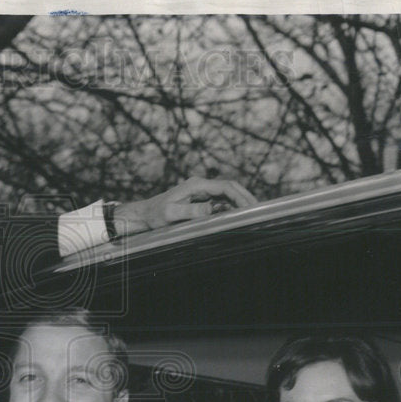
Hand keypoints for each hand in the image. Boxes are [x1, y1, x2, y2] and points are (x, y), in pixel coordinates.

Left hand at [112, 177, 256, 235]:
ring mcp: (199, 192)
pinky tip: (235, 216)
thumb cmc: (155, 215)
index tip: (251, 208)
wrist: (143, 215)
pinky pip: (218, 201)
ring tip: (250, 214)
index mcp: (196, 185)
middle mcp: (199, 186)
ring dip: (239, 202)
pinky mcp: (198, 200)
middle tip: (257, 211)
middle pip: (229, 188)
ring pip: (226, 194)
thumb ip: (192, 211)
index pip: (226, 187)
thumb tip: (213, 209)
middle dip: (245, 197)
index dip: (241, 196)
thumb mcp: (172, 214)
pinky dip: (229, 207)